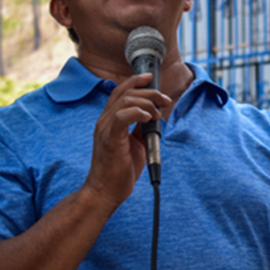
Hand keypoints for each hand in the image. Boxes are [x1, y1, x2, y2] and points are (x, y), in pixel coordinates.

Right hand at [82, 74, 168, 210]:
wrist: (106, 191)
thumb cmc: (119, 170)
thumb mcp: (133, 144)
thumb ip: (139, 128)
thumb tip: (153, 117)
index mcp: (109, 121)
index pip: (119, 91)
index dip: (135, 81)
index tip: (149, 78)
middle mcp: (104, 121)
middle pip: (125, 93)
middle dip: (149, 92)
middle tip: (165, 100)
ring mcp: (105, 129)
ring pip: (125, 101)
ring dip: (147, 102)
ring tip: (159, 113)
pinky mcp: (110, 139)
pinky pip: (122, 117)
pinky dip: (138, 112)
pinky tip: (149, 118)